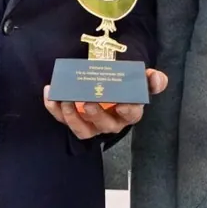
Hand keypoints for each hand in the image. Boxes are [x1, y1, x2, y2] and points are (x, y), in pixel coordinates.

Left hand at [43, 69, 166, 139]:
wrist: (108, 82)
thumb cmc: (124, 83)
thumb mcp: (141, 79)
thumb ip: (153, 79)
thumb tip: (155, 78)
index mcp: (129, 112)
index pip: (132, 114)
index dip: (128, 110)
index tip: (122, 103)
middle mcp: (110, 122)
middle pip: (104, 125)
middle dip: (95, 115)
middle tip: (87, 101)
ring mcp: (91, 123)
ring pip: (82, 129)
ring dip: (71, 116)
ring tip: (64, 99)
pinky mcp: (74, 119)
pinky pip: (63, 118)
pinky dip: (54, 108)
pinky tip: (50, 92)